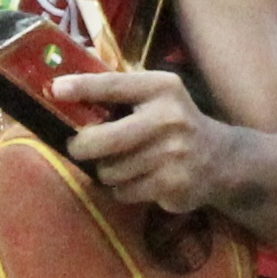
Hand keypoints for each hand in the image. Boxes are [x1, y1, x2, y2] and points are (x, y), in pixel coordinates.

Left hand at [56, 70, 239, 217]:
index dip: (83, 87)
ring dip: (108, 170)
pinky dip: (123, 189)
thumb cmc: (175, 123)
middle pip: (102, 138)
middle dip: (81, 146)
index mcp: (161, 88)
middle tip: (78, 147)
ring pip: (110, 170)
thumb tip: (64, 89)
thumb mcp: (157, 97)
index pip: (114, 85)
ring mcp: (171, 154)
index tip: (55, 89)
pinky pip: (124, 192)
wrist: (221, 160)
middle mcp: (168, 118)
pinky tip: (140, 179)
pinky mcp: (171, 185)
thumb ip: (121, 93)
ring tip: (123, 163)